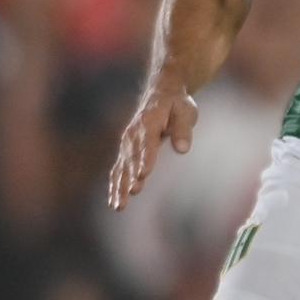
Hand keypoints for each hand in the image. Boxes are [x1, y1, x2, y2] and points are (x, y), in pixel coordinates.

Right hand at [107, 84, 198, 208]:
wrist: (162, 93)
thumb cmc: (177, 104)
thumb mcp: (185, 111)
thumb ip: (183, 129)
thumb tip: (183, 149)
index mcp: (149, 122)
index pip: (148, 143)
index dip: (145, 159)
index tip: (144, 174)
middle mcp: (134, 134)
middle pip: (132, 158)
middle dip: (131, 176)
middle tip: (133, 192)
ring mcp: (127, 143)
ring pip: (122, 168)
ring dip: (120, 186)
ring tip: (119, 206)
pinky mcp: (126, 150)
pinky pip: (118, 169)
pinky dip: (115, 184)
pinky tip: (114, 201)